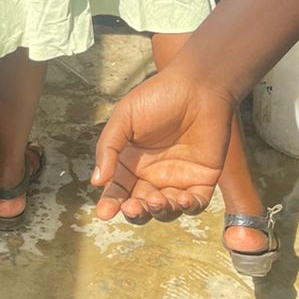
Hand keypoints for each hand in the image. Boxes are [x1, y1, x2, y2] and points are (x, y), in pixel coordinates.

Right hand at [91, 66, 236, 222]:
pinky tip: (180, 199)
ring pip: (165, 210)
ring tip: (155, 200)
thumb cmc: (158, 96)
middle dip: (135, 212)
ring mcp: (177, 179)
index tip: (104, 212)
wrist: (198, 85)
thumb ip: (108, 148)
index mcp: (131, 162)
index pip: (118, 189)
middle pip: (140, 205)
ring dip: (159, 211)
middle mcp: (152, 174)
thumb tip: (97, 181)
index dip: (111, 202)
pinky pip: (194, 204)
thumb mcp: (124, 117)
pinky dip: (187, 208)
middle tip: (132, 207)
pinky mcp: (202, 180)